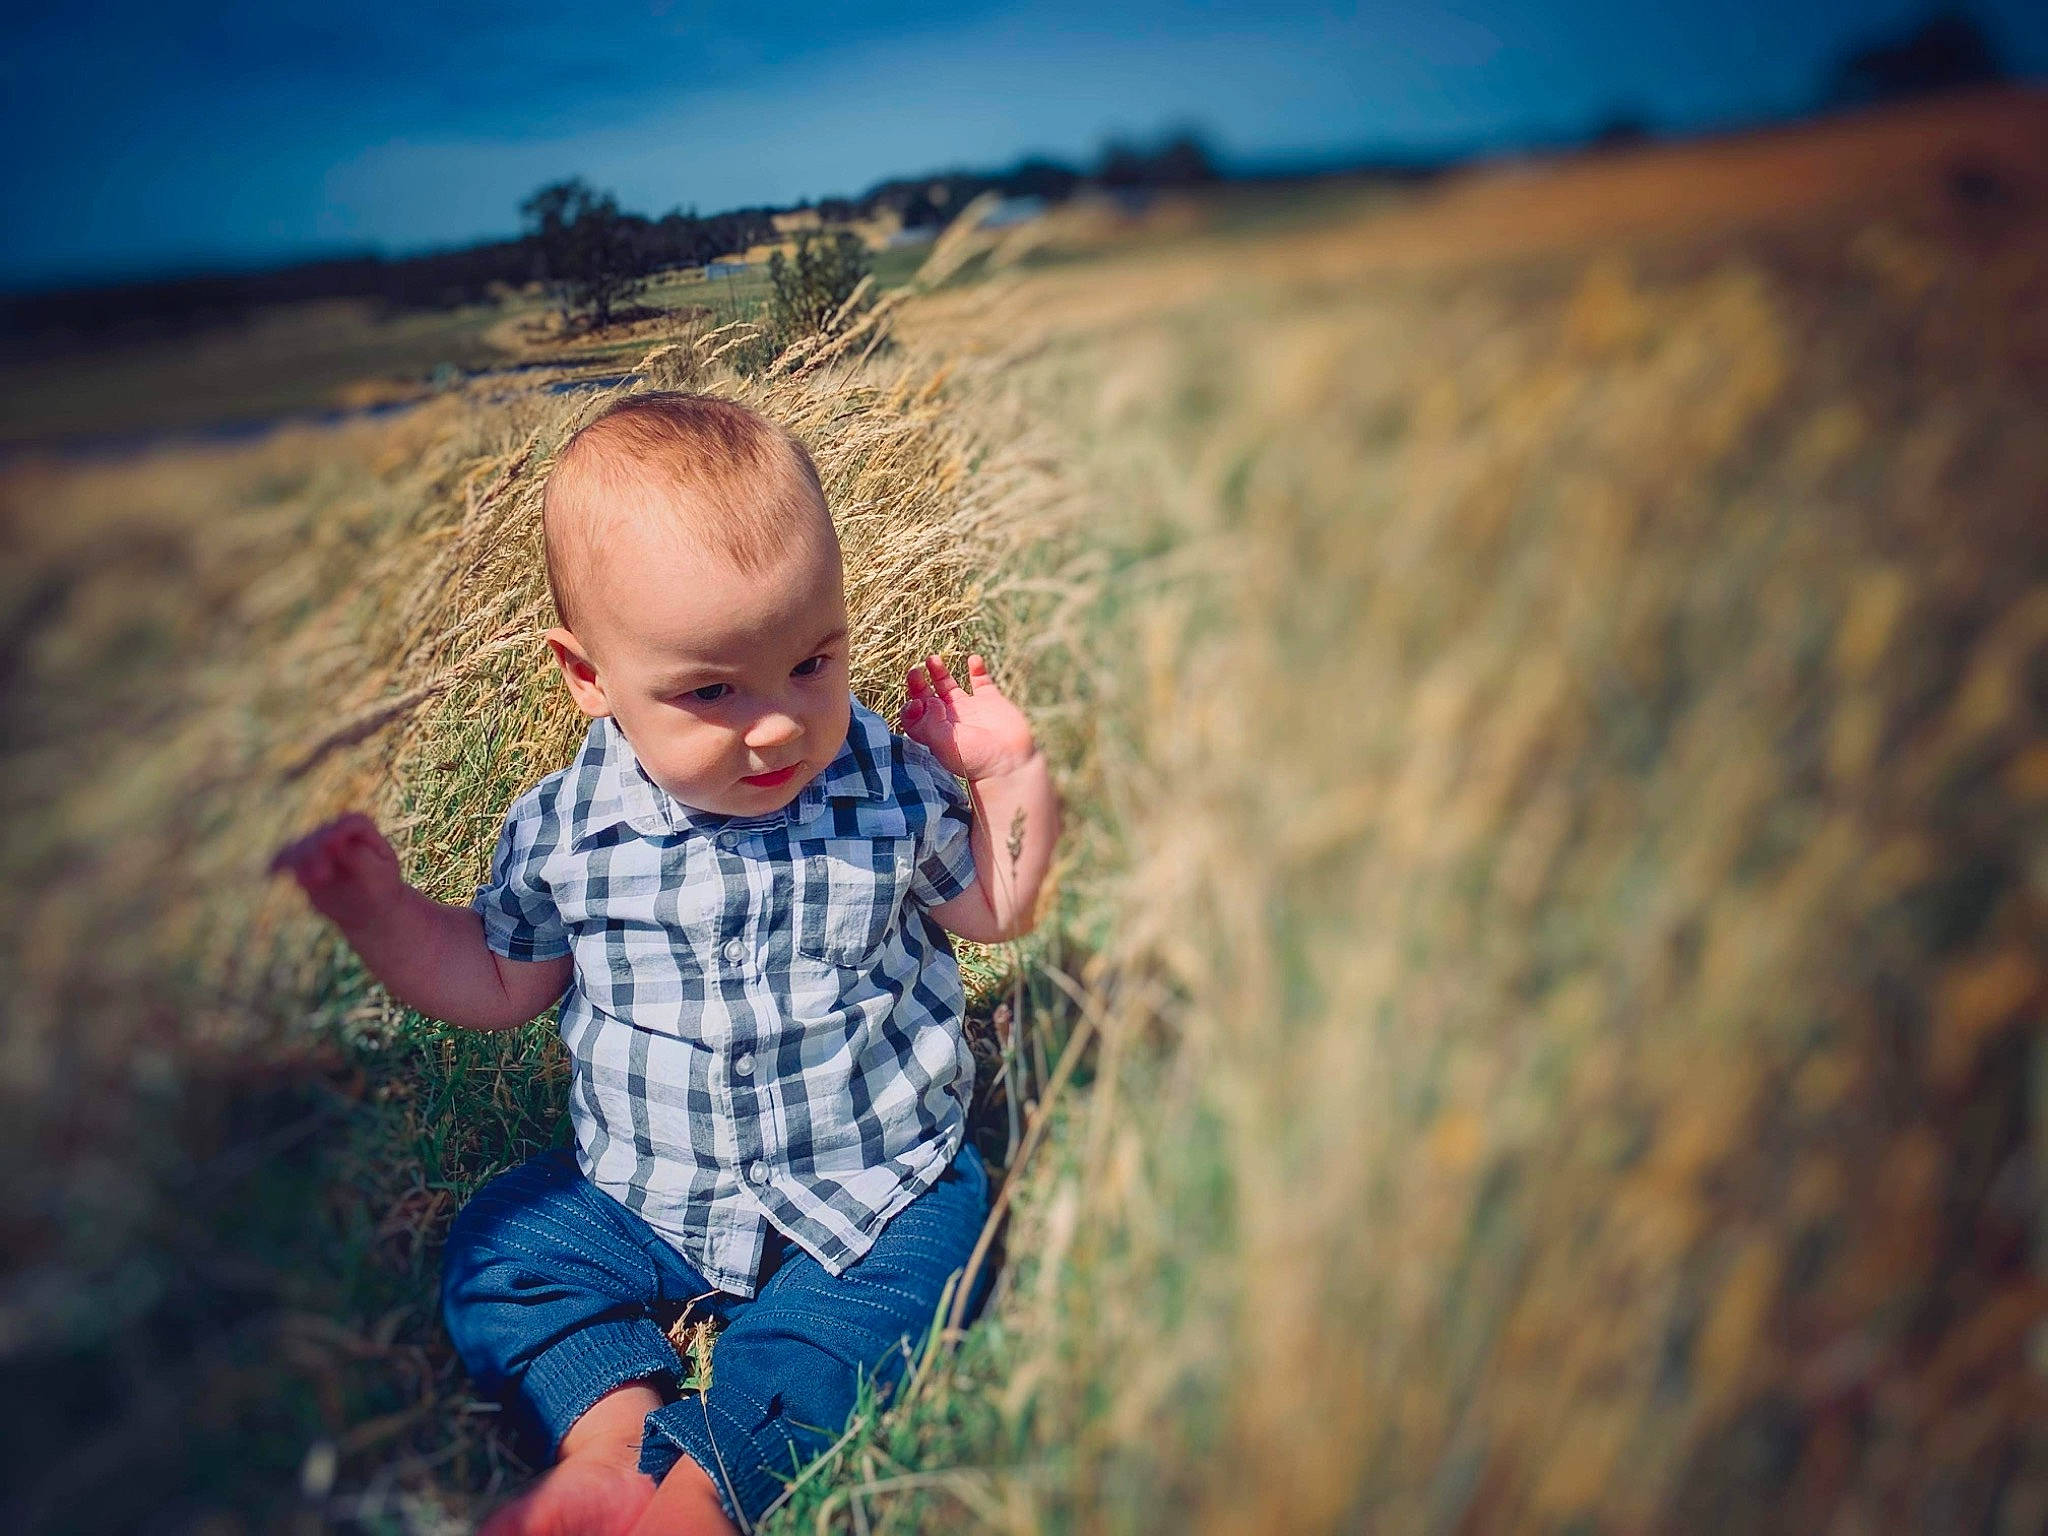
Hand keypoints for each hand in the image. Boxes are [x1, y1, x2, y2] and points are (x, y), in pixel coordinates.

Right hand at [269, 812, 407, 933]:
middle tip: (322, 877)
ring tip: (307, 882)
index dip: (340, 830)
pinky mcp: (302, 862)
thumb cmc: (380, 890)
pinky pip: (286, 858)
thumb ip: (358, 857)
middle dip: (317, 853)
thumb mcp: (377, 875)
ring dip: (299, 861)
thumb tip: (333, 843)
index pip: (352, 822)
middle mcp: (337, 833)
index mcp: (362, 831)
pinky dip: (279, 863)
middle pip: (322, 834)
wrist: (368, 910)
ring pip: (300, 846)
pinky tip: (272, 872)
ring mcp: (317, 846)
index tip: (331, 845)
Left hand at [900, 654, 1038, 781]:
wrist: (1010, 763)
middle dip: (919, 683)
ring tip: (932, 659)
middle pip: (928, 696)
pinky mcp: (991, 702)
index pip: (915, 714)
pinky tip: (973, 659)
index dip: (910, 706)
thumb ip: (929, 722)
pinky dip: (977, 669)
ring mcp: (971, 709)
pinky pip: (981, 681)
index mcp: (935, 732)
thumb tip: (927, 701)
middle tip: (915, 670)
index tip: (916, 702)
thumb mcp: (943, 744)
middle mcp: (950, 720)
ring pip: (950, 686)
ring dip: (940, 672)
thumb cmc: (975, 760)